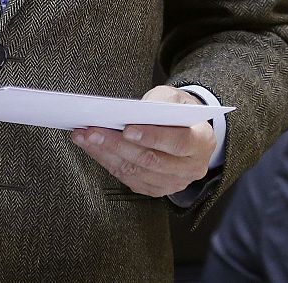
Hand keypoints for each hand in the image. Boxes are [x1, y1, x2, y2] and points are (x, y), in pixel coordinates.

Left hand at [71, 85, 215, 197]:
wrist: (186, 130)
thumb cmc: (178, 111)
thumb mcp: (174, 98)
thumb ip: (158, 104)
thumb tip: (131, 112)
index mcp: (203, 142)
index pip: (179, 143)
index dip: (153, 137)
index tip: (127, 129)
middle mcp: (192, 167)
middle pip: (152, 160)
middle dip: (118, 145)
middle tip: (92, 131)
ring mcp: (174, 182)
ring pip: (137, 172)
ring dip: (106, 154)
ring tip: (84, 137)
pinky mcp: (157, 189)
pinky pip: (129, 179)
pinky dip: (107, 162)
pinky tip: (92, 148)